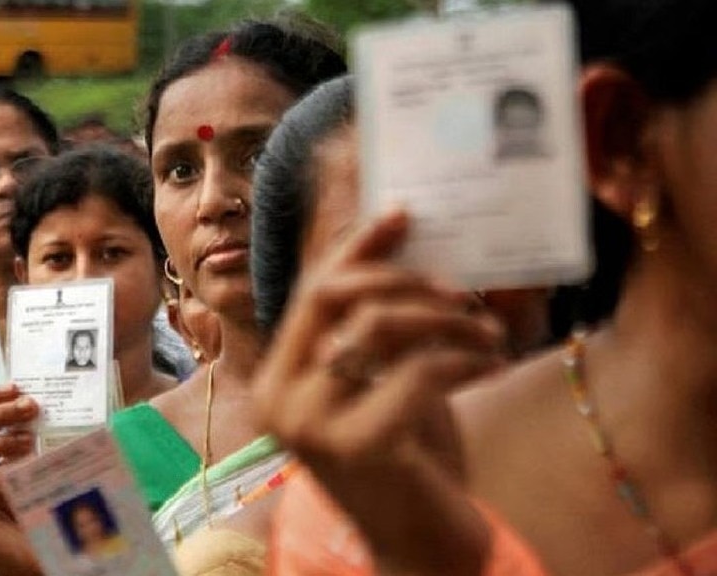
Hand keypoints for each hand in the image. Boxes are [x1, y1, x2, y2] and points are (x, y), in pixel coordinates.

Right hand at [254, 211, 504, 507]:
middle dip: (404, 278)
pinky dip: (466, 357)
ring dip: (447, 319)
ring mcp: (313, 425)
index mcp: (279, 379)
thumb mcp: (385, 383)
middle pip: (333, 295)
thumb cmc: (408, 460)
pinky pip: (419, 369)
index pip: (311, 291)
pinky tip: (492, 363)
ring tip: (488, 332)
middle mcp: (281, 399)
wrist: (421, 546)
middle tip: (460, 289)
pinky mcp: (360, 446)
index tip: (403, 213)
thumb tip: (404, 243)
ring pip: (377, 325)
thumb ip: (379, 329)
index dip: (356, 247)